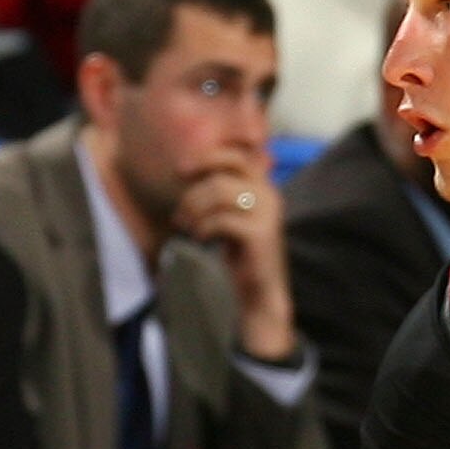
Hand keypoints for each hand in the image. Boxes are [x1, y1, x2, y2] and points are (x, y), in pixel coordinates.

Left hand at [172, 170, 296, 358]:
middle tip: (180, 212)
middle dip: (195, 191)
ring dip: (195, 209)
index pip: (233, 157)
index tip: (180, 171)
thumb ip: (217, 194)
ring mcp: (267, 213)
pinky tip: (200, 238)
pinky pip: (222, 219)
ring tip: (186, 226)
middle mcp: (269, 194)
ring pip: (220, 193)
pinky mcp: (260, 233)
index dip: (205, 158)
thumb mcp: (229, 216)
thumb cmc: (241, 254)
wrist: (260, 291)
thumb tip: (186, 174)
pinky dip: (203, 227)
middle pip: (223, 174)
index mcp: (263, 186)